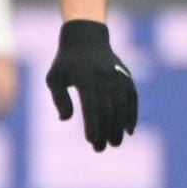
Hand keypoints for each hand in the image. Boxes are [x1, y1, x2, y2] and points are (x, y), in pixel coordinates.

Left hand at [44, 18, 137, 149]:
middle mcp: (104, 78)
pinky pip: (132, 99)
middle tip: (100, 149)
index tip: (91, 141)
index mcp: (85, 78)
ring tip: (115, 144)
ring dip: (119, 127)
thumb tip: (65, 118)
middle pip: (108, 110)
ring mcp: (117, 77)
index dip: (93, 125)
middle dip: (105, 131)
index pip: (91, 107)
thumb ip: (59, 98)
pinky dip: (132, 115)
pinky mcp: (126, 78)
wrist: (86, 38)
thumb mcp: (54, 78)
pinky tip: (129, 130)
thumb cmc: (66, 63)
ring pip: (122, 106)